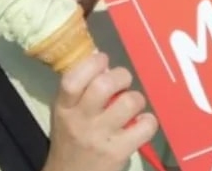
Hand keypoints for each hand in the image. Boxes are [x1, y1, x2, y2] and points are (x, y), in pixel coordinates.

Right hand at [43, 52, 158, 170]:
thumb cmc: (70, 139)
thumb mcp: (64, 113)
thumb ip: (79, 90)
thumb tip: (104, 62)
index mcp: (63, 107)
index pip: (72, 79)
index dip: (92, 63)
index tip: (103, 59)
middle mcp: (80, 121)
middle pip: (103, 86)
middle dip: (120, 76)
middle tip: (123, 81)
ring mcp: (100, 137)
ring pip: (128, 103)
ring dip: (135, 98)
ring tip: (132, 104)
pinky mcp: (118, 152)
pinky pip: (144, 127)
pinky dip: (148, 121)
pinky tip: (142, 123)